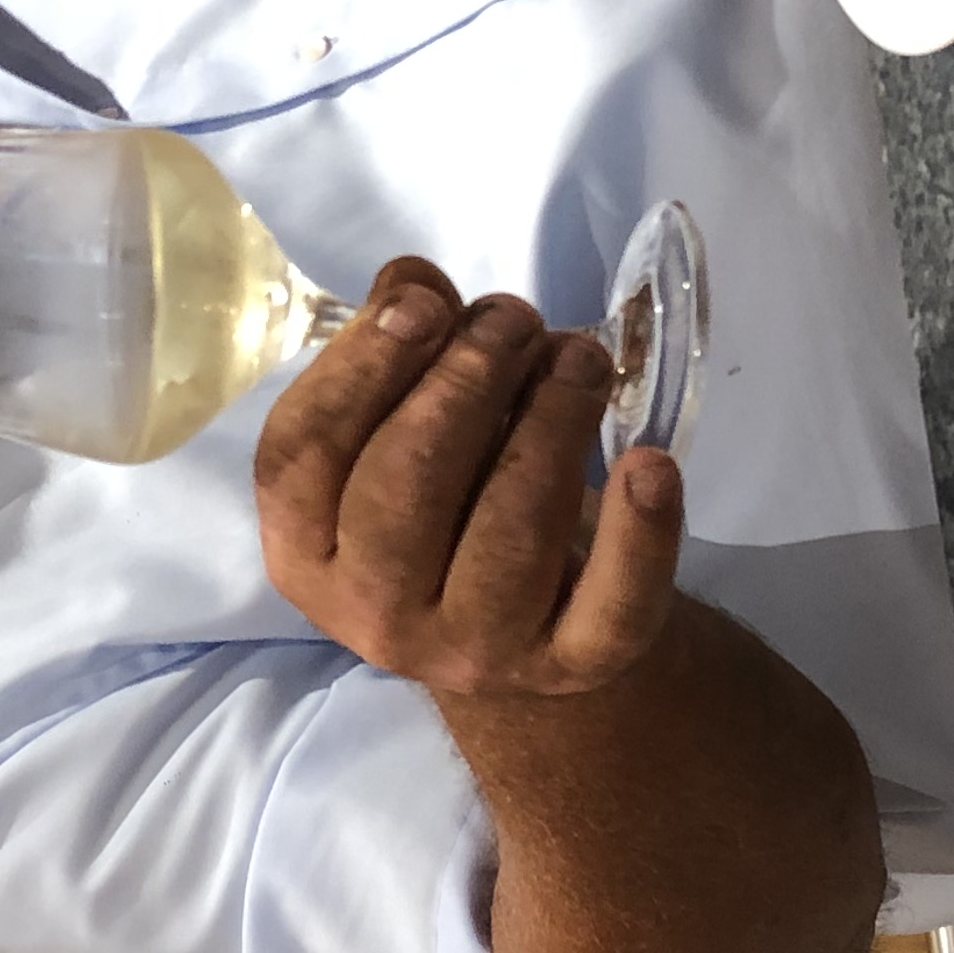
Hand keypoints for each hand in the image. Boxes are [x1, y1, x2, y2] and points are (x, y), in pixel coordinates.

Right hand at [254, 260, 687, 701]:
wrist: (521, 628)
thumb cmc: (445, 502)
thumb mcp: (399, 429)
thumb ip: (393, 346)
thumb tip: (411, 283)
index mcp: (305, 550)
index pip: (304, 453)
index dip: (362, 367)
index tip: (425, 302)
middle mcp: (373, 613)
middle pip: (402, 488)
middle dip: (464, 383)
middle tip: (513, 320)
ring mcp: (473, 650)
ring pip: (509, 534)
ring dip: (551, 423)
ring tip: (581, 357)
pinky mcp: (570, 668)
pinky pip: (610, 608)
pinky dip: (639, 534)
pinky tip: (649, 463)